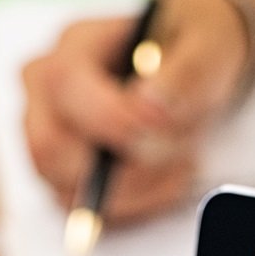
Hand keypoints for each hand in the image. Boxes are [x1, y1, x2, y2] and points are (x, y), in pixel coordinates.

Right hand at [22, 0, 252, 223]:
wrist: (194, 74)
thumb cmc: (192, 52)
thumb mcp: (206, 47)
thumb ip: (185, 71)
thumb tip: (149, 103)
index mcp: (74, 46)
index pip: (64, 84)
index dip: (111, 116)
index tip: (164, 127)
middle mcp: (48, 92)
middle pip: (51, 147)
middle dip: (122, 165)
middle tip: (179, 151)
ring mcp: (51, 138)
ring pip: (66, 188)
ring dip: (135, 188)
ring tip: (182, 160)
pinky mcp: (66, 177)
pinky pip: (88, 210)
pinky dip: (136, 204)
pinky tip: (170, 178)